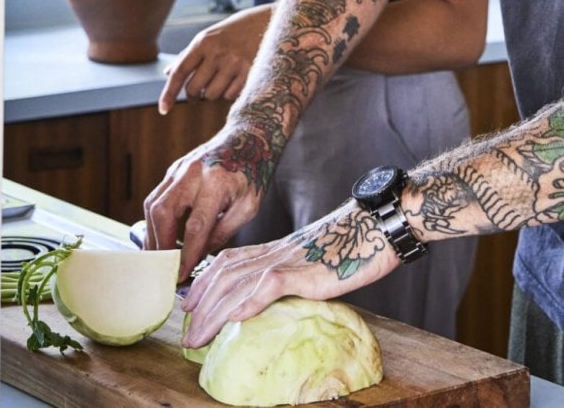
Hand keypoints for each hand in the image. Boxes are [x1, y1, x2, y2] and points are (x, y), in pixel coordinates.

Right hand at [142, 120, 280, 283]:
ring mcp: (179, 169)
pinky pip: (156, 198)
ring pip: (154, 205)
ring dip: (153, 234)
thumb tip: (200, 254)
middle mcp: (194, 173)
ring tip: (159, 257)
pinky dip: (154, 221)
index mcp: (218, 183)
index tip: (182, 274)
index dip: (187, 253)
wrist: (247, 138)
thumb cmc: (253, 173)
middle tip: (164, 269)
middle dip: (161, 245)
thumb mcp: (249, 207)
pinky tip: (159, 237)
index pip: (196, 225)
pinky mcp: (172, 170)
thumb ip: (224, 231)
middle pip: (165, 213)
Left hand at [158, 6, 271, 113]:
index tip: (163, 109)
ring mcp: (235, 64)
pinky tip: (237, 77)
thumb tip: (168, 72)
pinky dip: (230, 92)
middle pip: (194, 89)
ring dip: (213, 92)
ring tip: (222, 77)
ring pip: (211, 95)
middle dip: (193, 94)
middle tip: (197, 91)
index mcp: (203, 42)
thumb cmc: (235, 31)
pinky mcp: (250, 73)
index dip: (169, 93)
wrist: (271, 22)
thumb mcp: (210, 36)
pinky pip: (230, 96)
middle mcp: (217, 53)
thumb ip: (189, 55)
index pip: (180, 72)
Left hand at [179, 203, 398, 349]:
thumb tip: (282, 298)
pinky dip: (248, 302)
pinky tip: (234, 318)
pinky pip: (269, 285)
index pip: (227, 263)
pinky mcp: (305, 272)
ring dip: (213, 312)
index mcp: (275, 250)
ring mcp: (287, 261)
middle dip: (200, 306)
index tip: (189, 306)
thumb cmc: (353, 246)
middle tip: (185, 333)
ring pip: (238, 283)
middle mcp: (274, 253)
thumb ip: (293, 276)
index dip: (204, 283)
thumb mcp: (314, 261)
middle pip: (224, 276)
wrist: (377, 226)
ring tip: (197, 336)